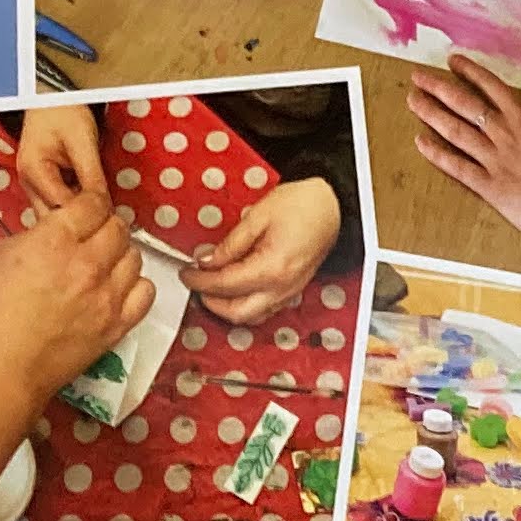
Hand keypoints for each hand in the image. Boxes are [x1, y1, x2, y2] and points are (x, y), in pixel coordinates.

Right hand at [0, 193, 149, 409]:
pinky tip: (116, 290)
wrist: (2, 366)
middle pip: (119, 228)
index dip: (88, 205)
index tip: (82, 213)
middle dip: (104, 228)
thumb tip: (58, 229)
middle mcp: (88, 264)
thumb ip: (37, 234)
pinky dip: (134, 286)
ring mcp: (108, 295)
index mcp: (56, 241)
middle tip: (90, 240)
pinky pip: (145, 291)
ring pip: (135, 257)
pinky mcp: (119, 323)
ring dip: (119, 257)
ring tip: (101, 267)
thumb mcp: (1, 255)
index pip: (94, 204)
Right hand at [13, 104, 109, 213]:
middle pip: (53, 218)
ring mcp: (34, 184)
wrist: (51, 98)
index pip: (61, 207)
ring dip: (78, 216)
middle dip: (80, 223)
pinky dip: (76, 206)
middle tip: (109, 220)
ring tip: (103, 214)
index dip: (87, 215)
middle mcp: (28, 182)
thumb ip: (92, 174)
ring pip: (55, 214)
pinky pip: (59, 203)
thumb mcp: (82, 141)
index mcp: (33, 171)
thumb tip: (105, 205)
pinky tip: (93, 205)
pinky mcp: (44, 184)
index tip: (111, 217)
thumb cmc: (63, 112)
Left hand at [189, 177, 336, 321]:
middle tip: (196, 283)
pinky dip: (246, 305)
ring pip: (252, 316)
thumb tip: (207, 260)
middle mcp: (283, 287)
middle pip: (236, 312)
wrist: (334, 204)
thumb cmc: (302, 204)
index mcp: (272, 268)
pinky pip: (266, 309)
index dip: (199, 279)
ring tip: (213, 288)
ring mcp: (291, 291)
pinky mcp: (295, 289)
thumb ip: (230, 243)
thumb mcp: (258, 216)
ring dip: (228, 307)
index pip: (224, 285)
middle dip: (210, 301)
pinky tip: (237, 290)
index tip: (186, 271)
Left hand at [407, 60, 520, 253]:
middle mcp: (504, 134)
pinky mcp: (489, 186)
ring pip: (455, 131)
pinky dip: (437, 154)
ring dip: (431, 114)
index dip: (469, 71)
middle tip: (418, 77)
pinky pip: (457, 167)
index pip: (490, 87)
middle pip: (465, 105)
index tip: (451, 61)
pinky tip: (420, 142)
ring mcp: (494, 160)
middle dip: (439, 88)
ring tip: (413, 101)